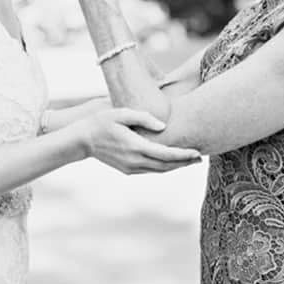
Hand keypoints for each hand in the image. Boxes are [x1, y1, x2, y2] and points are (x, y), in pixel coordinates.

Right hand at [70, 108, 200, 173]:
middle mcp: (135, 161)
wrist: (82, 140)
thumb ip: (144, 118)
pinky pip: (150, 170)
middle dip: (184, 162)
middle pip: (166, 165)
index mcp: (136, 147)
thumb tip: (164, 126)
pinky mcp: (127, 169)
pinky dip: (164, 167)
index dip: (183, 155)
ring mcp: (131, 167)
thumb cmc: (102, 122)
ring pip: (159, 170)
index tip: (197, 153)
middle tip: (200, 158)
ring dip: (175, 166)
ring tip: (190, 160)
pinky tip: (171, 161)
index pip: (166, 154)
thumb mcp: (122, 113)